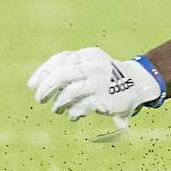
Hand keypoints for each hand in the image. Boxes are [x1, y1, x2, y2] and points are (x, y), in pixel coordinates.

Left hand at [27, 47, 161, 123]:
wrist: (138, 83)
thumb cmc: (105, 75)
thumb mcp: (89, 65)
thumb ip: (68, 70)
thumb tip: (38, 84)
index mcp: (87, 54)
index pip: (59, 60)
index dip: (43, 72)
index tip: (31, 85)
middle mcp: (92, 65)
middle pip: (62, 74)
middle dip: (47, 87)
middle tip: (38, 98)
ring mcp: (99, 82)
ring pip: (70, 92)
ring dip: (59, 103)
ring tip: (56, 109)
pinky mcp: (104, 99)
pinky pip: (82, 106)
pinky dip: (73, 112)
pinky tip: (71, 115)